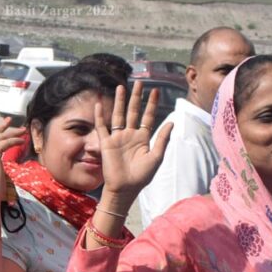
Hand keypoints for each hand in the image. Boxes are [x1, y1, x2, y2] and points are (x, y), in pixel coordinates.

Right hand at [96, 82, 173, 198]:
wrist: (125, 188)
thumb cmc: (142, 176)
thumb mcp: (156, 157)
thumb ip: (162, 139)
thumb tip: (171, 122)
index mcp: (143, 138)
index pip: (148, 117)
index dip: (152, 104)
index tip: (156, 91)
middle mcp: (130, 135)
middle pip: (133, 111)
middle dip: (136, 97)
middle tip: (139, 82)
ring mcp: (117, 138)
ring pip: (118, 115)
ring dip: (120, 101)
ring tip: (121, 86)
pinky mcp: (106, 143)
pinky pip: (102, 127)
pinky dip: (100, 116)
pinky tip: (100, 104)